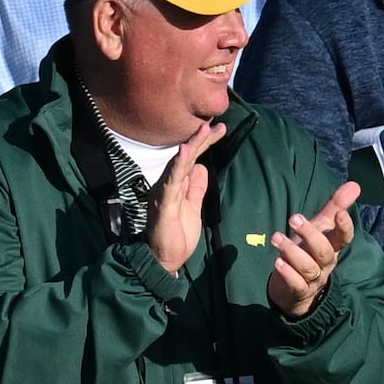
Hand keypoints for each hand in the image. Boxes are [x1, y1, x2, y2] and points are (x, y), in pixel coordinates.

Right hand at [149, 117, 227, 275]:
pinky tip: (185, 152)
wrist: (165, 259)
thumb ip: (196, 189)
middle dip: (201, 140)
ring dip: (191, 147)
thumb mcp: (193, 208)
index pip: (191, 161)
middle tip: (216, 124)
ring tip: (204, 131)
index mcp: (176, 187)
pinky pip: (172, 182)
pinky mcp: (163, 203)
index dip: (204, 145)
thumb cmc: (178, 236)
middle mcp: (168, 186)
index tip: (219, 130)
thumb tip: (202, 168)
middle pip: (185, 158)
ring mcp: (164, 193)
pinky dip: (178, 166)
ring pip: (178, 165)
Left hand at [271, 180, 362, 320]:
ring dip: (292, 252)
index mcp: (333, 247)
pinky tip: (277, 262)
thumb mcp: (321, 229)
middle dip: (310, 235)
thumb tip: (354, 185)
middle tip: (294, 218)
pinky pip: (296, 283)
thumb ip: (334, 208)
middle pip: (324, 251)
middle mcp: (326, 263)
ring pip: (308, 267)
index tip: (339, 214)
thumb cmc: (309, 252)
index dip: (345, 227)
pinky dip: (288, 273)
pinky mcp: (298, 290)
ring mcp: (313, 278)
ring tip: (276, 238)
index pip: (345, 238)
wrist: (297, 289)